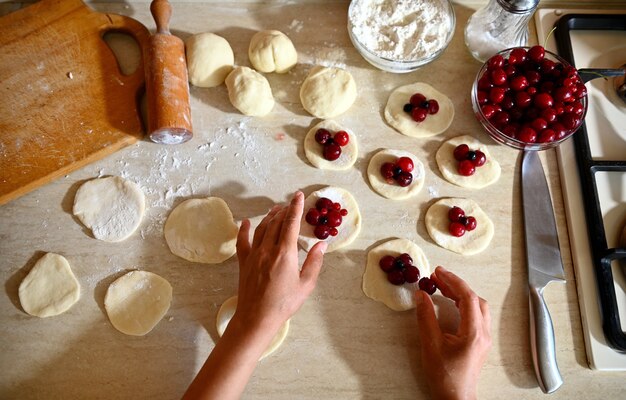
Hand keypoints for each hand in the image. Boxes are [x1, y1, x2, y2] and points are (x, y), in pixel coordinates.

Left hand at [231, 191, 326, 334]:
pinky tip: (246, 222)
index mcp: (285, 253)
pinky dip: (244, 230)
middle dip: (284, 210)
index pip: (291, 223)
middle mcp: (268, 249)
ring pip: (262, 228)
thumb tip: (321, 245)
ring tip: (276, 209)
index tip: (299, 196)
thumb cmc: (284, 304)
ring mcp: (254, 254)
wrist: (257, 318)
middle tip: (290, 203)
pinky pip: (243, 241)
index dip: (295, 207)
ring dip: (269, 216)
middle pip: (276, 222)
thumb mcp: (306, 284)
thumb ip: (314, 262)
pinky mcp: (244, 262)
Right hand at [414, 266, 491, 399]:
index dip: (453, 281)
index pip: (467, 297)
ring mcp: (483, 338)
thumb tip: (422, 295)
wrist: (455, 398)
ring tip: (441, 287)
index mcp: (474, 332)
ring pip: (477, 307)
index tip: (438, 272)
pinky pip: (475, 316)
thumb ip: (426, 317)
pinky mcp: (479, 343)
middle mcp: (483, 333)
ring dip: (460, 294)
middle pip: (474, 299)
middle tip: (438, 277)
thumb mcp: (431, 344)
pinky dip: (463, 304)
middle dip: (456, 285)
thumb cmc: (445, 377)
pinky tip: (450, 303)